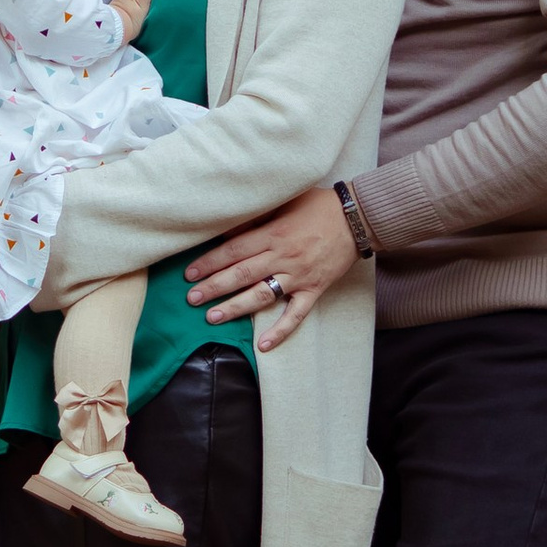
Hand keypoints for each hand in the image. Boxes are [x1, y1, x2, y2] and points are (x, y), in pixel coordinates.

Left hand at [186, 184, 358, 348]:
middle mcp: (283, 256)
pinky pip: (296, 314)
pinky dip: (280, 331)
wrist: (356, 217)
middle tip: (191, 299)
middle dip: (214, 287)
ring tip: (213, 318)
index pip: (234, 250)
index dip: (210, 262)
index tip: (190, 273)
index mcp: (274, 233)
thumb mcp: (285, 200)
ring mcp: (299, 276)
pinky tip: (263, 346)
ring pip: (262, 295)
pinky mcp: (315, 289)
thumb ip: (258, 215)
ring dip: (236, 308)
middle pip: (242, 274)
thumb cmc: (318, 205)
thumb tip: (229, 228)